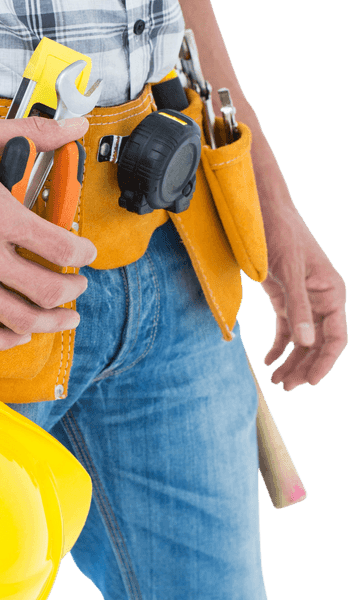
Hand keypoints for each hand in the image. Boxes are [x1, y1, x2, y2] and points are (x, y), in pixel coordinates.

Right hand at [0, 114, 96, 349]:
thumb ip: (34, 132)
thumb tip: (74, 126)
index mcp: (0, 218)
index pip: (62, 249)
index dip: (84, 255)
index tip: (86, 254)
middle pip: (48, 291)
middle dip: (72, 291)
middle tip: (77, 287)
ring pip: (20, 319)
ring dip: (50, 322)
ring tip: (61, 317)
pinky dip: (4, 341)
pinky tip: (17, 335)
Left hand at [261, 205, 346, 389]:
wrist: (262, 212)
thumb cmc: (281, 234)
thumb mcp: (289, 269)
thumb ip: (297, 306)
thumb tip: (306, 342)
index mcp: (332, 293)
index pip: (336, 337)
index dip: (325, 362)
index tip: (310, 381)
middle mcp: (322, 300)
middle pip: (318, 344)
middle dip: (304, 366)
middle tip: (286, 387)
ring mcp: (303, 301)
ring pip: (302, 340)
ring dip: (291, 361)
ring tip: (278, 382)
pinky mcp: (285, 298)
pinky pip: (287, 330)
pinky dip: (279, 347)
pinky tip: (269, 362)